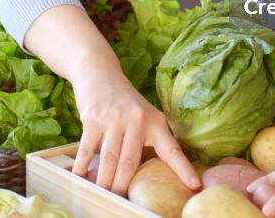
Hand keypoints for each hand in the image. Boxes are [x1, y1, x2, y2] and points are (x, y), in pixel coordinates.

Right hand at [69, 64, 199, 196]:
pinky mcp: (93, 119)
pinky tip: (80, 178)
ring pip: (109, 160)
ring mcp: (114, 120)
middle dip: (123, 187)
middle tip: (122, 202)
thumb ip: (149, 140)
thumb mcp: (144, 115)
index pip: (172, 150)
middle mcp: (137, 121)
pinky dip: (82, 167)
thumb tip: (150, 174)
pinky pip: (87, 150)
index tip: (194, 185)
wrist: (99, 72)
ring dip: (104, 181)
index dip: (183, 169)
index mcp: (155, 122)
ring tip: (102, 195)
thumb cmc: (124, 101)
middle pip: (130, 163)